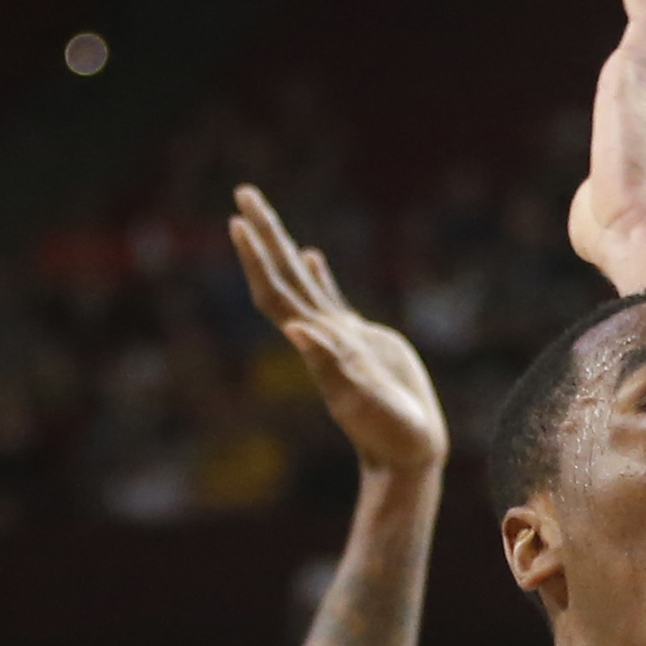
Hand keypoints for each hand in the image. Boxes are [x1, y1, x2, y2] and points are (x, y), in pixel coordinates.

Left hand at [230, 190, 449, 479]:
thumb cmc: (390, 433)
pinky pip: (330, 299)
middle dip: (263, 233)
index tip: (238, 223)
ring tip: (263, 214)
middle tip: (244, 191)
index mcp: (317, 344)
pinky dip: (317, 274)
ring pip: (302, 283)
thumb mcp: (362, 401)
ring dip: (281, 247)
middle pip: (282, 277)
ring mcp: (338, 337)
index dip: (257, 260)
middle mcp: (319, 336)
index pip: (276, 294)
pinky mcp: (360, 342)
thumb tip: (297, 331)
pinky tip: (310, 255)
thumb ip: (331, 365)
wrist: (407, 454)